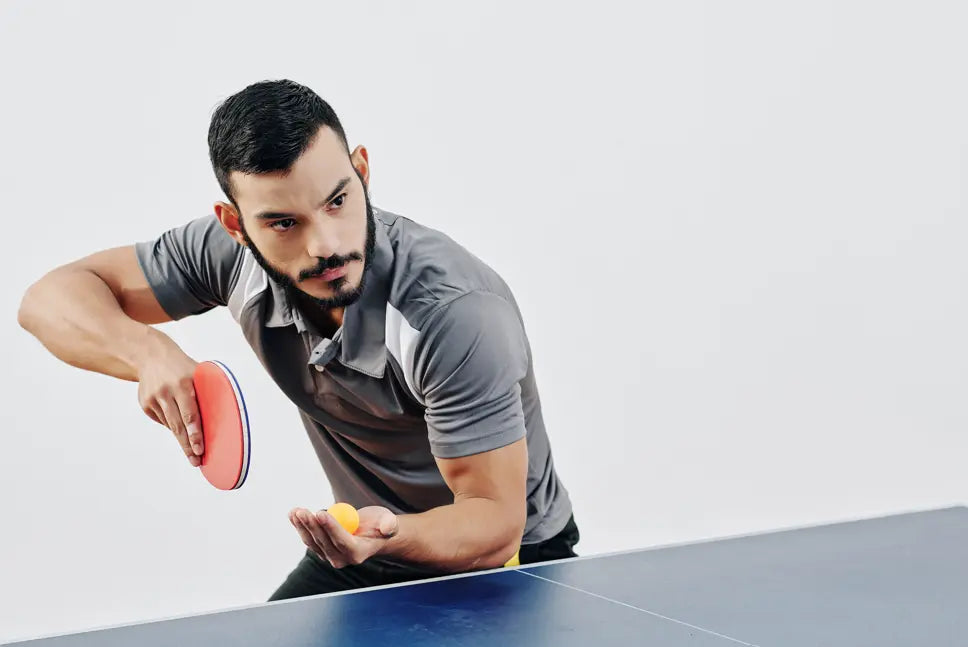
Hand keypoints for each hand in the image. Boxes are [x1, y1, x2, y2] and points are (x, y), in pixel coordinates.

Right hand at [134, 330, 202, 466]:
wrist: (150, 355)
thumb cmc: (182, 367)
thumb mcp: (197, 372)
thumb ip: (206, 391)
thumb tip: (218, 418)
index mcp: (183, 383)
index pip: (190, 414)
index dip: (195, 434)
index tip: (200, 449)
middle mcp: (166, 391)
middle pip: (178, 425)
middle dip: (188, 445)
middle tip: (196, 461)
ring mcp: (153, 398)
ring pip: (170, 425)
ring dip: (181, 440)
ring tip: (191, 454)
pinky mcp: (145, 403)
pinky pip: (162, 420)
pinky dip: (172, 424)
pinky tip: (176, 422)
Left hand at [289, 505, 398, 568]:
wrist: (372, 532)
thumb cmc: (380, 525)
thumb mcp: (388, 521)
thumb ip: (389, 524)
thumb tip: (387, 527)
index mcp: (359, 552)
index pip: (342, 541)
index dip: (331, 528)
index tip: (321, 513)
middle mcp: (342, 558)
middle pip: (324, 542)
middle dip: (313, 526)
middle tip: (304, 511)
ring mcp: (329, 555)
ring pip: (313, 541)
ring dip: (303, 525)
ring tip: (296, 511)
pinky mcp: (321, 549)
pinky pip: (308, 538)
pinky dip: (300, 526)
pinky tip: (293, 515)